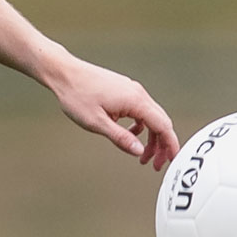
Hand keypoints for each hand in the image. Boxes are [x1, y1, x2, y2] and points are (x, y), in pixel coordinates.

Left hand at [44, 56, 180, 170]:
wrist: (64, 73)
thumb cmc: (76, 94)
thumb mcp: (97, 123)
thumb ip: (121, 138)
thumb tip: (139, 151)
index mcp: (135, 100)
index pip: (163, 125)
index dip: (170, 145)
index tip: (173, 160)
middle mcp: (137, 93)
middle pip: (161, 122)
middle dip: (161, 145)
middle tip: (155, 164)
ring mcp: (131, 90)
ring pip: (151, 117)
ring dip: (150, 137)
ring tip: (142, 155)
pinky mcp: (124, 91)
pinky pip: (140, 111)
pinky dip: (140, 126)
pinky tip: (130, 135)